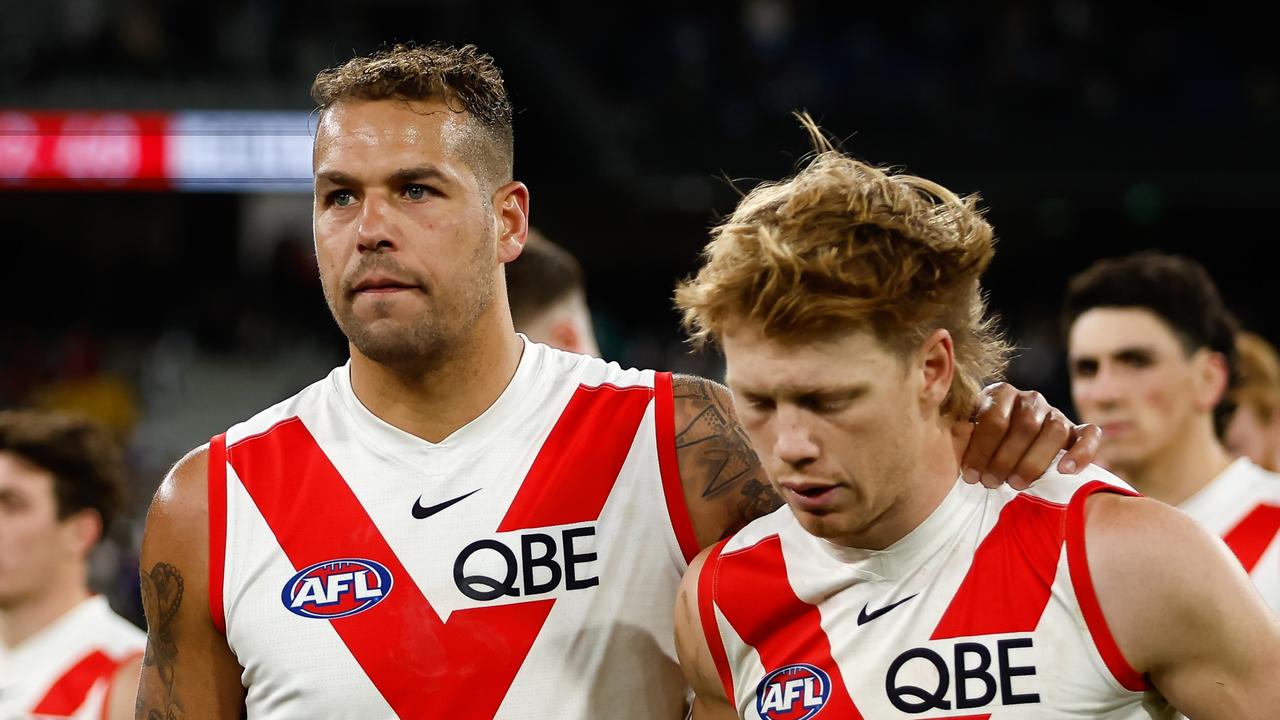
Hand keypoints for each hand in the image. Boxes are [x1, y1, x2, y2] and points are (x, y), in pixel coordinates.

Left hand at [956, 382, 1100, 489]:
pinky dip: (1081, 452)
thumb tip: (953, 435)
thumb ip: (960, 432)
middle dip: (1005, 458)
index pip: (994, 419)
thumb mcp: (965, 433)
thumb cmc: (980, 444)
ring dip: (1034, 461)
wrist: (1008, 446)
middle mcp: (1030, 399)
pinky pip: (1088, 435)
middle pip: (1024, 426)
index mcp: (1000, 394)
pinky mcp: (1076, 430)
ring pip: (1054, 431)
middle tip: (991, 483)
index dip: (981, 449)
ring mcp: (1056, 413)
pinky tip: (1066, 470)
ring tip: (1016, 485)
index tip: (971, 476)